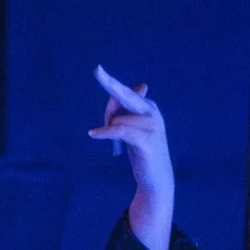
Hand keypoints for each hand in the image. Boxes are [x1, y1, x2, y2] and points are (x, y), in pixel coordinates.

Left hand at [90, 68, 173, 249]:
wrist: (156, 179)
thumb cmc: (141, 154)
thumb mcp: (129, 132)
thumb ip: (120, 114)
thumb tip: (117, 93)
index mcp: (148, 108)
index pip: (124, 93)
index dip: (110, 83)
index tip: (98, 69)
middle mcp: (152, 113)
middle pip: (125, 95)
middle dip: (110, 84)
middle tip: (97, 70)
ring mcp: (153, 126)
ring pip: (118, 119)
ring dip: (109, 132)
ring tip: (116, 148)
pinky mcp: (148, 140)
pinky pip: (120, 131)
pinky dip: (106, 133)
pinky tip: (94, 134)